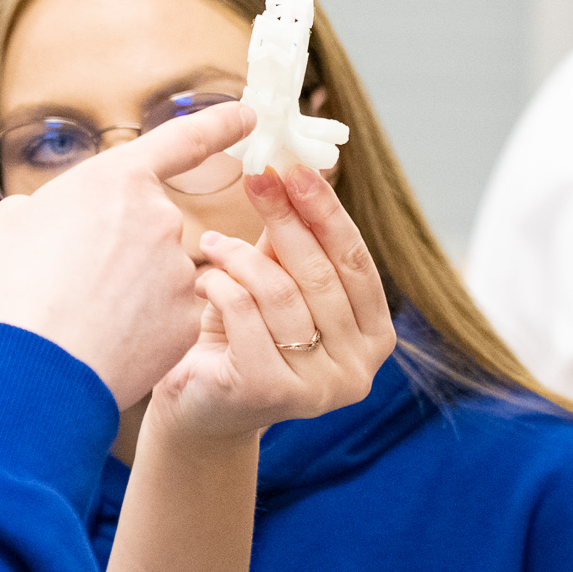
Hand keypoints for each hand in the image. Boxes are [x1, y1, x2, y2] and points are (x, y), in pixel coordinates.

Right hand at [0, 101, 254, 406]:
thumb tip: (38, 221)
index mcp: (118, 181)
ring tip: (76, 319)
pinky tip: (100, 344)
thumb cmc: (7, 290)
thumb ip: (34, 211)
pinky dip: (136, 330)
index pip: (182, 140)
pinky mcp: (185, 325)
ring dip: (124, 292)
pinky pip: (162, 319)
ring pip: (154, 276)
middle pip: (146, 226)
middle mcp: (161, 220)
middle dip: (115, 248)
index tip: (248, 115)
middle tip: (67, 280)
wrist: (29, 372)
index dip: (218, 123)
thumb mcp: (0, 226)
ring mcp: (178, 274)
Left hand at [153, 165, 398, 440]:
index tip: (296, 167)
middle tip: (255, 178)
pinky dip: (219, 286)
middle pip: (322, 273)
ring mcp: (319, 388)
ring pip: (281, 292)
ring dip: (239, 256)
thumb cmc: (240, 336)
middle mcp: (358, 369)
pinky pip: (245, 314)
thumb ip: (295, 240)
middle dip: (285, 219)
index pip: (356, 261)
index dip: (326, 211)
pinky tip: (201, 282)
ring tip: (210, 243)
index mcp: (374, 337)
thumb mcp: (277, 283)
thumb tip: (300, 166)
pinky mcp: (272, 393)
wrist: (198, 405)